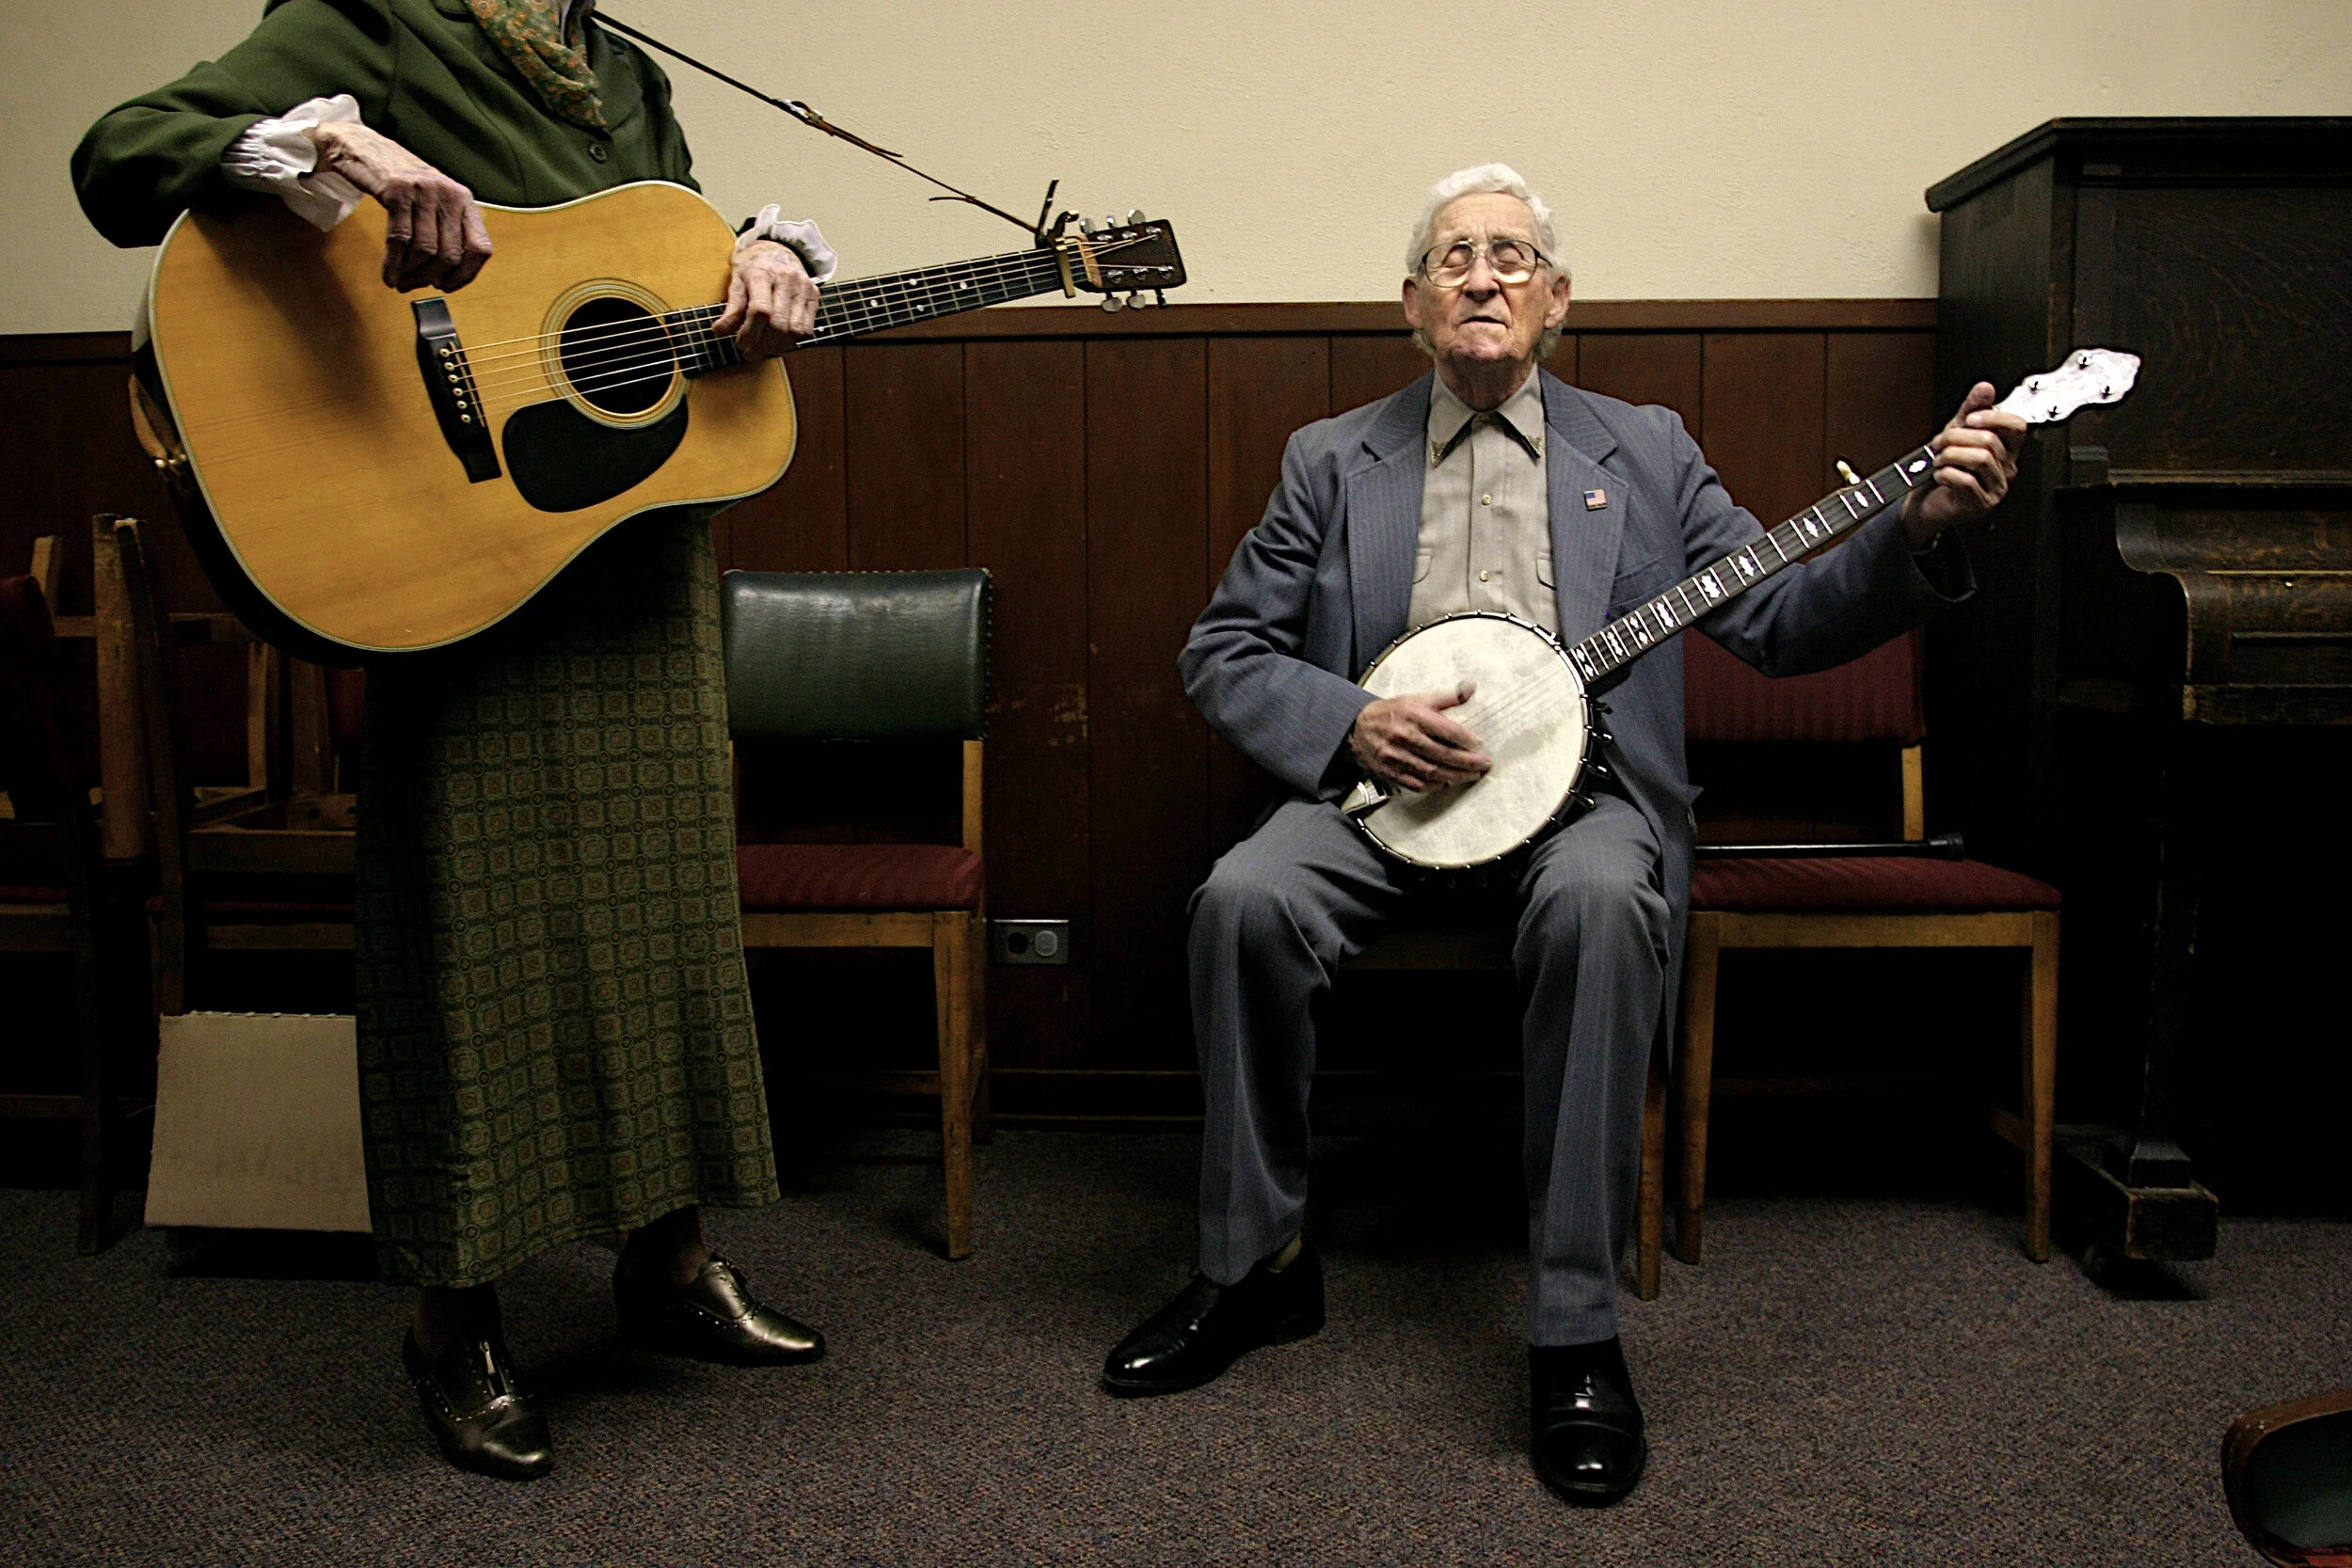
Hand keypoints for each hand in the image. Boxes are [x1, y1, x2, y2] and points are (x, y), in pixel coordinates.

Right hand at [306, 122, 492, 292]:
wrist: (362, 148)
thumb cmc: (399, 180)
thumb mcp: (433, 200)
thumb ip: (445, 229)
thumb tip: (448, 275)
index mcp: (463, 199)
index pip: (481, 248)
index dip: (466, 275)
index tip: (448, 286)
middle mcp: (449, 193)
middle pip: (450, 255)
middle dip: (431, 278)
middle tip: (415, 286)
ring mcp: (424, 191)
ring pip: (426, 250)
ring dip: (411, 274)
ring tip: (400, 281)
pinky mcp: (397, 191)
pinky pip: (400, 240)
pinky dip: (394, 264)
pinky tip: (389, 274)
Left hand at [713, 239, 818, 357]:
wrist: (779, 250)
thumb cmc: (755, 268)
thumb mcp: (737, 281)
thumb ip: (732, 307)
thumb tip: (720, 331)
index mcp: (763, 273)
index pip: (760, 310)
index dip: (750, 333)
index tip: (741, 344)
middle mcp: (787, 279)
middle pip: (778, 324)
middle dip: (762, 345)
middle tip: (749, 353)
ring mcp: (804, 288)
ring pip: (795, 330)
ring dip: (777, 347)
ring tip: (763, 351)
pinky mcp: (814, 296)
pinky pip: (806, 329)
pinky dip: (791, 342)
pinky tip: (778, 343)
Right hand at [1348, 681, 1490, 792]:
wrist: (1357, 727)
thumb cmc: (1393, 712)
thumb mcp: (1418, 698)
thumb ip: (1448, 696)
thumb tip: (1472, 687)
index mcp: (1414, 715)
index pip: (1447, 730)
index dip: (1466, 739)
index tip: (1479, 744)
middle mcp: (1405, 736)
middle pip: (1443, 754)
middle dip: (1468, 762)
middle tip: (1484, 764)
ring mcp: (1396, 757)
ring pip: (1432, 771)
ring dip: (1456, 776)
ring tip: (1472, 775)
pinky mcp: (1390, 772)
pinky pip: (1416, 784)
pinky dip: (1434, 785)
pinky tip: (1446, 782)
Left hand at [1901, 381, 2027, 546]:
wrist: (1924, 503)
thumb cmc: (1944, 469)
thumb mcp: (1956, 434)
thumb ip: (1971, 410)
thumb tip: (1985, 388)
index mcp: (2005, 449)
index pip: (2017, 426)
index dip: (1994, 417)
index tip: (1969, 419)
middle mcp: (2006, 469)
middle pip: (1991, 440)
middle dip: (1957, 437)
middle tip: (1940, 443)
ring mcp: (1996, 488)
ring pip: (1980, 459)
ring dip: (1950, 456)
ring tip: (1939, 460)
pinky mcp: (1982, 504)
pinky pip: (1967, 481)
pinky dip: (1947, 475)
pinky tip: (1940, 476)